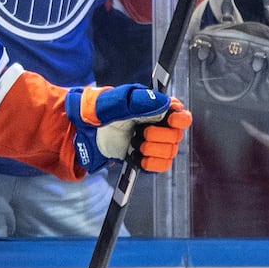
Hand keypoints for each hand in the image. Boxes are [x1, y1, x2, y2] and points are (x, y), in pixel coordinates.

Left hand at [67, 85, 191, 172]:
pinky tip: (137, 157)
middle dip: (158, 136)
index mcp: (156, 108)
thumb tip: (164, 103)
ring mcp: (156, 144)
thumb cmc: (100, 111)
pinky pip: (162, 166)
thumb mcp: (115, 102)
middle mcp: (160, 126)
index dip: (180, 119)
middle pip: (176, 136)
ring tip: (134, 144)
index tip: (170, 119)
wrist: (87, 132)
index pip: (181, 115)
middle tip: (140, 133)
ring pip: (170, 152)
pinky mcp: (149, 158)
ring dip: (152, 149)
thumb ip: (139, 101)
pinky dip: (150, 163)